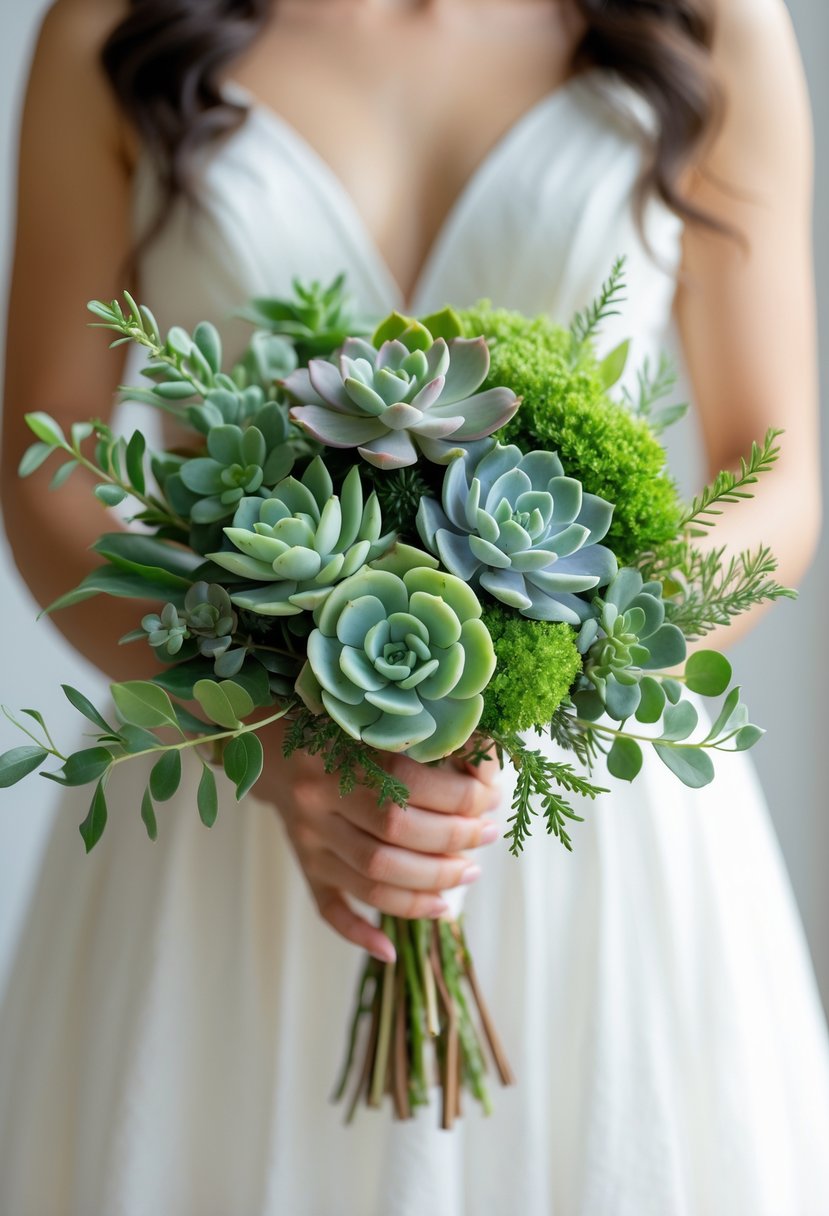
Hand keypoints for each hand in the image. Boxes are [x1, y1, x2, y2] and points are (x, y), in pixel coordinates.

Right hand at [256, 724, 501, 962]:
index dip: (458, 796)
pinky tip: (391, 948)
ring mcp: (308, 840)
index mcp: (335, 753)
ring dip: (428, 885)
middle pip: (394, 834)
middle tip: (487, 835)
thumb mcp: (372, 723)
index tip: (489, 798)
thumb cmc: (336, 730)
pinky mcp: (303, 866)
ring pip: (373, 878)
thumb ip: (423, 741)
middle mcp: (317, 800)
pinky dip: (359, 933)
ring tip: (467, 874)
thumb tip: (488, 770)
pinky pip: (328, 909)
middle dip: (453, 840)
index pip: (407, 783)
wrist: (269, 749)